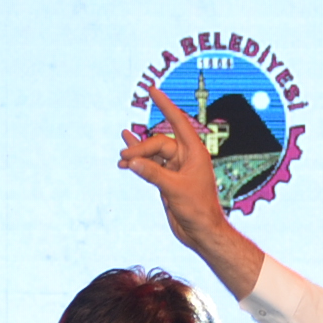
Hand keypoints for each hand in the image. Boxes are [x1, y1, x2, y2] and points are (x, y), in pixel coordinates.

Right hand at [118, 85, 266, 299]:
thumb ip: (152, 173)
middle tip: (124, 159)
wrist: (201, 232)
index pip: (177, 121)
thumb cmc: (197, 209)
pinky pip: (150, 167)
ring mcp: (175, 168)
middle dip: (140, 149)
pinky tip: (124, 160)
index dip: (164, 104)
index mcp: (194, 152)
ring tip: (121, 156)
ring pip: (152, 155)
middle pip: (158, 143)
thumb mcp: (174, 189)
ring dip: (136, 155)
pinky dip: (138, 164)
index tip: (151, 90)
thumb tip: (131, 162)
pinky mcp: (167, 181)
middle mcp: (185, 157)